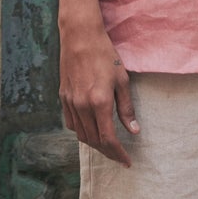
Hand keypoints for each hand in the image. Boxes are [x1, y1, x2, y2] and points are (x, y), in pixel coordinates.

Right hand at [59, 19, 138, 167]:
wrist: (80, 37)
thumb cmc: (105, 55)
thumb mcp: (122, 80)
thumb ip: (126, 108)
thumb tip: (134, 131)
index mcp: (99, 102)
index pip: (108, 139)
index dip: (118, 153)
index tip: (127, 161)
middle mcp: (82, 106)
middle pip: (94, 141)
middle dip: (108, 152)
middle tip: (120, 157)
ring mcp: (70, 102)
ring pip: (81, 135)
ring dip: (94, 144)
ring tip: (108, 147)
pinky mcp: (63, 97)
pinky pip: (71, 123)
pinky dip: (82, 132)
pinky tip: (91, 130)